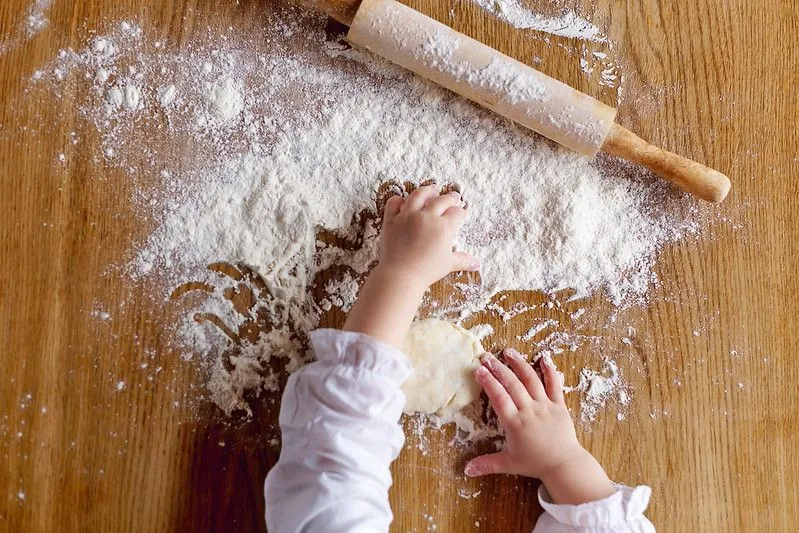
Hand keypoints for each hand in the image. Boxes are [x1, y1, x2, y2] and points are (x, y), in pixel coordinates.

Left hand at [379, 184, 478, 288]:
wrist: (400, 275)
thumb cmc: (426, 271)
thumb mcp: (448, 264)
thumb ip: (462, 260)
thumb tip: (476, 264)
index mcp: (443, 227)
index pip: (456, 213)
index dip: (461, 212)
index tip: (461, 213)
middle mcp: (426, 217)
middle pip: (441, 200)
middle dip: (450, 198)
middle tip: (453, 197)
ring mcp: (407, 216)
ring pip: (419, 195)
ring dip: (427, 190)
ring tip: (432, 189)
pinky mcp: (391, 219)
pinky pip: (394, 203)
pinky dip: (399, 199)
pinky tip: (403, 201)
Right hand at [465, 349, 614, 504]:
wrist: (564, 465)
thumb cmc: (536, 464)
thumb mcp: (508, 463)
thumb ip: (487, 464)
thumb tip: (466, 470)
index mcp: (514, 423)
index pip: (498, 397)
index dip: (488, 382)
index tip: (479, 370)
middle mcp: (529, 411)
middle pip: (511, 384)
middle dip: (497, 368)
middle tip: (486, 356)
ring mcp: (545, 406)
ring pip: (530, 380)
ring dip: (518, 364)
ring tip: (507, 352)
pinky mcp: (559, 405)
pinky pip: (554, 384)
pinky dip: (549, 370)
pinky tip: (543, 358)